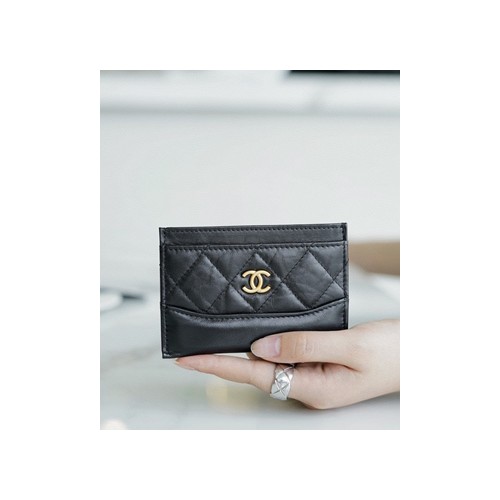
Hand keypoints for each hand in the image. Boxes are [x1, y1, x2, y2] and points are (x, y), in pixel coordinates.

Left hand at [176, 319, 399, 408]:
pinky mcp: (320, 362)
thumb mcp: (349, 347)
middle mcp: (309, 384)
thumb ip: (305, 345)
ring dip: (246, 347)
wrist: (420, 353)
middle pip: (257, 369)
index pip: (254, 374)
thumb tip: (262, 347)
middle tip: (195, 342)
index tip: (189, 358)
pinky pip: (287, 351)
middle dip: (225, 356)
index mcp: (313, 388)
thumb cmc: (392, 353)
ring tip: (219, 334)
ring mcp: (315, 374)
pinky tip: (259, 330)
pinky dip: (269, 340)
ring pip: (271, 360)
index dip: (219, 365)